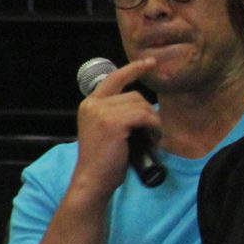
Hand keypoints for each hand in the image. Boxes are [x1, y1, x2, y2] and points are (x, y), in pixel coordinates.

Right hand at [72, 57, 160, 198]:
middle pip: (135, 95)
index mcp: (90, 104)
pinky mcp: (113, 123)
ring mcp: (102, 112)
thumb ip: (116, 114)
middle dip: (149, 113)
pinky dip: (153, 128)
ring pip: (141, 106)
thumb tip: (142, 106)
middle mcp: (93, 104)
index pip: (114, 78)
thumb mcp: (105, 131)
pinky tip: (152, 140)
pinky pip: (144, 116)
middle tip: (152, 133)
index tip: (150, 63)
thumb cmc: (104, 162)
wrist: (92, 181)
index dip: (133, 68)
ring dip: (153, 122)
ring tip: (151, 139)